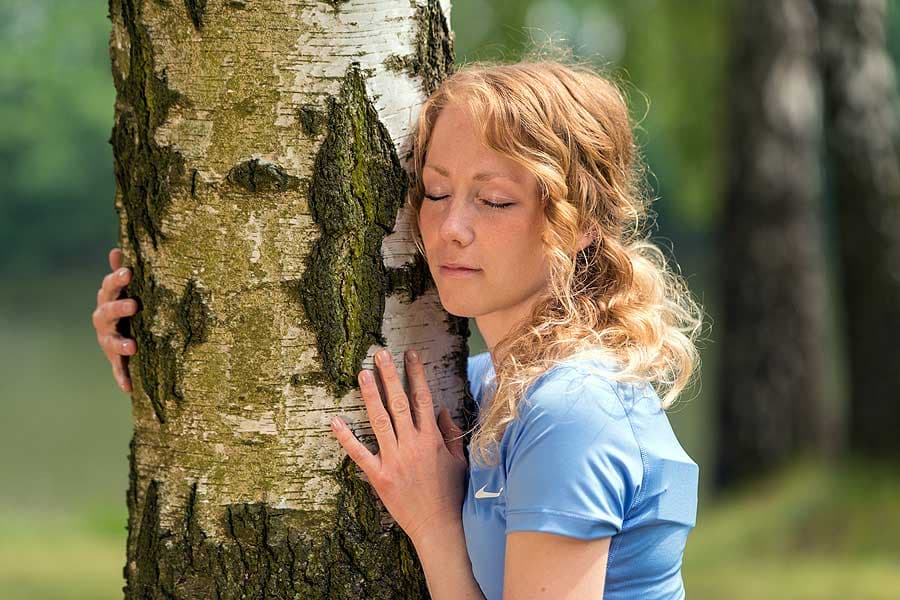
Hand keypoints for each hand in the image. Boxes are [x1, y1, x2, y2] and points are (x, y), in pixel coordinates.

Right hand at [92, 247, 138, 392]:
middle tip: (134, 304)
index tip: (129, 272)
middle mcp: (104, 320)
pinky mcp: (116, 360)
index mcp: (108, 300)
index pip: (110, 287)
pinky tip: (128, 388)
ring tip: (133, 347)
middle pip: (107, 312)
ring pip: (111, 342)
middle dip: (119, 308)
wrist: (122, 335)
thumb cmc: (126, 306)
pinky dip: (122, 377)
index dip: (117, 279)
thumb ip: (121, 272)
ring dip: (121, 344)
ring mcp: (108, 341)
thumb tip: (117, 249)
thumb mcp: (124, 290)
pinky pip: (118, 369)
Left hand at [329, 348, 467, 546]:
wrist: (439, 526)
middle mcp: (413, 445)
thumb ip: (450, 434)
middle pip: (400, 403)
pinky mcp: (379, 476)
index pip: (423, 398)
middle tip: (381, 354)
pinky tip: (335, 422)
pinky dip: (346, 438)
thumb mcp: (459, 461)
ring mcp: (395, 459)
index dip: (416, 374)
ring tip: (362, 374)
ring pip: (381, 421)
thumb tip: (442, 410)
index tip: (410, 354)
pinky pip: (360, 454)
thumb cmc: (451, 493)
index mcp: (432, 439)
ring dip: (371, 396)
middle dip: (391, 376)